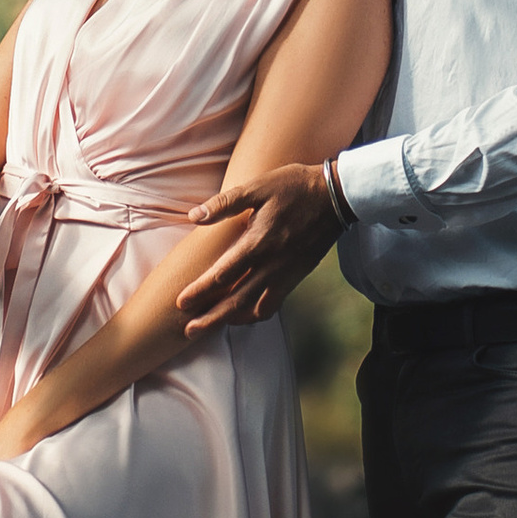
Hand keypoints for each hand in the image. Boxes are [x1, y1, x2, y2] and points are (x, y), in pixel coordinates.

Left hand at [179, 163, 338, 331]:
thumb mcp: (258, 187)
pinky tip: (244, 315)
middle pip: (235, 301)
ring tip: (212, 326)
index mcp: (258, 243)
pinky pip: (274, 304)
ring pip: (254, 308)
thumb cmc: (294, 186)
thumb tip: (194, 216)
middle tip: (188, 331)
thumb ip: (225, 203)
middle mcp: (271, 265)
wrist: (336, 196)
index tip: (180, 303)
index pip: (222, 275)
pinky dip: (256, 315)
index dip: (200, 291)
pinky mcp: (296, 276)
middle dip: (210, 318)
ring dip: (231, 320)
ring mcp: (285, 274)